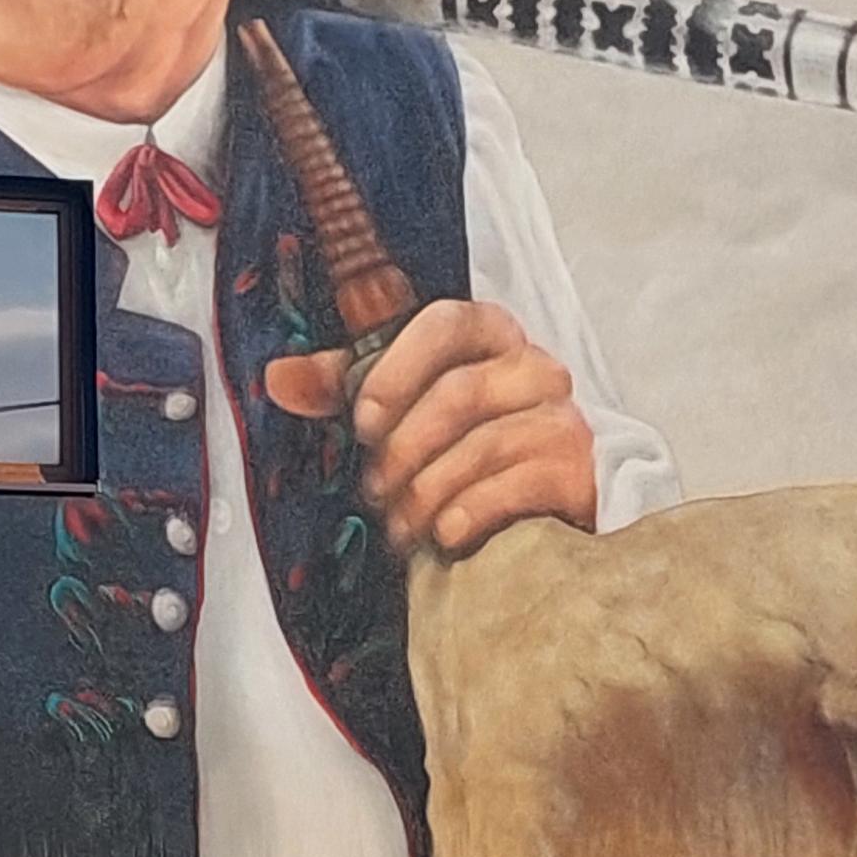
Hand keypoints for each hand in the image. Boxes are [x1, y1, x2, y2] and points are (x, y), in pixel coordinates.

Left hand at [264, 298, 597, 556]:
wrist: (537, 511)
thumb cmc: (459, 447)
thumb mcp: (400, 408)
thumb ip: (343, 386)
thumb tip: (278, 377)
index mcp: (489, 334)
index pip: (447, 322)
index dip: (398, 369)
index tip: (362, 420)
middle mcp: (534, 366)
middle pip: (461, 392)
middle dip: (404, 449)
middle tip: (374, 491)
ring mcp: (562, 417)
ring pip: (485, 444)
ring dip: (428, 491)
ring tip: (400, 526)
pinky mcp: (577, 469)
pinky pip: (519, 484)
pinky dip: (471, 511)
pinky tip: (445, 534)